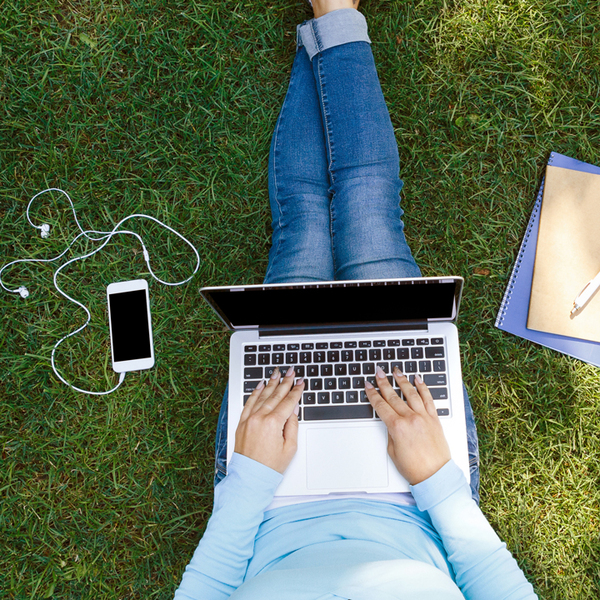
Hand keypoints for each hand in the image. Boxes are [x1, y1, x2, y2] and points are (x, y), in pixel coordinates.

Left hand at [234, 368, 304, 473]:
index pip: (288, 402)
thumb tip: (293, 410)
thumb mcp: (290, 447)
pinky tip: (260, 385)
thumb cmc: (270, 465)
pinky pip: (249, 402)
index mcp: (273, 423)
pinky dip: (255, 392)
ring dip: (271, 383)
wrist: (251, 477)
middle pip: (275, 395)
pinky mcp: (242, 422)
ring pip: (262, 396)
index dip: (296, 391)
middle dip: (285, 382)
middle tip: (291, 371)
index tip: (300, 382)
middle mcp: (260, 418)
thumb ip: (292, 425)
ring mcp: (249, 419)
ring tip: (277, 373)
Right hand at [365, 367, 450, 484]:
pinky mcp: (434, 419)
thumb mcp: (392, 451)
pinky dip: (423, 388)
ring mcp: (423, 417)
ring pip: (411, 393)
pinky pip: (428, 399)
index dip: (372, 394)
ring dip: (402, 380)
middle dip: (384, 382)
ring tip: (396, 371)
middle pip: (393, 396)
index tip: (368, 385)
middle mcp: (410, 419)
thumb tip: (391, 422)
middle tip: (379, 372)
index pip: (381, 406)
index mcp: (397, 427)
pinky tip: (418, 379)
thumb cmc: (414, 468)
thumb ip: (390, 433)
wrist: (435, 476)